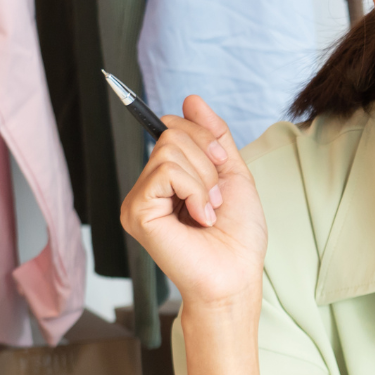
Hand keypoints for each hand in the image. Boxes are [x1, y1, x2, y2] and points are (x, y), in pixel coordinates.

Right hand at [119, 95, 267, 312]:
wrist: (237, 275)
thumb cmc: (238, 237)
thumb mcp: (232, 174)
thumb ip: (214, 136)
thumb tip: (191, 99)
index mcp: (168, 178)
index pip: (171, 127)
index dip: (203, 136)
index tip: (222, 162)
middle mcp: (148, 187)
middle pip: (170, 134)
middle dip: (207, 159)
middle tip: (217, 198)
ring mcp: (139, 199)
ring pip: (168, 149)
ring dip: (204, 179)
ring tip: (209, 212)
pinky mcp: (136, 212)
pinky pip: (166, 171)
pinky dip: (194, 190)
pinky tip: (200, 218)